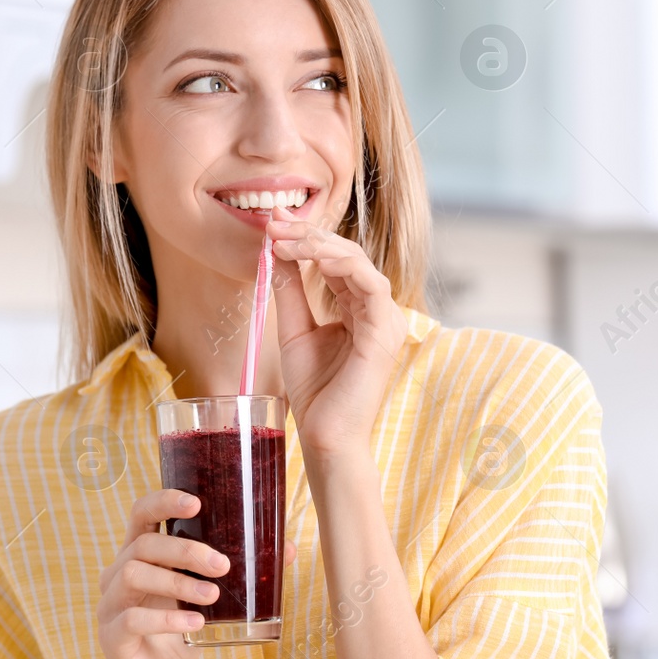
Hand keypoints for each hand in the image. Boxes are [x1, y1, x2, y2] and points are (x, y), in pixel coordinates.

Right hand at [96, 490, 227, 658]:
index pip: (141, 513)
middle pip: (143, 544)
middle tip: (222, 566)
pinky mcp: (111, 635)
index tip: (196, 504)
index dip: (164, 501)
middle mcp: (117, 573)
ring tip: (213, 596)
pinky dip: (167, 619)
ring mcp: (110, 604)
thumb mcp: (211, 599)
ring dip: (178, 582)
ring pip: (134, 574)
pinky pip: (133, 618)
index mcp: (139, 555)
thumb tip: (287, 548)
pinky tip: (196, 625)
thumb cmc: (183, 633)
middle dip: (185, 550)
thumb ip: (239, 572)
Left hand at [266, 206, 406, 464]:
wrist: (324, 436)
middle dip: (308, 234)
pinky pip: (370, 286)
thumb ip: (291, 290)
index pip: (335, 260)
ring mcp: (385, 320)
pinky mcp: (385, 333)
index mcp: (359, 308)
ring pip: (359, 263)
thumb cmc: (315, 391)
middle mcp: (377, 310)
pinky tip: (313, 256)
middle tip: (274, 222)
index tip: (271, 224)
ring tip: (284, 237)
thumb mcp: (295, 330)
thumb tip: (275, 251)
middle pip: (347, 255)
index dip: (304, 238)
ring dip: (320, 245)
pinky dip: (342, 265)